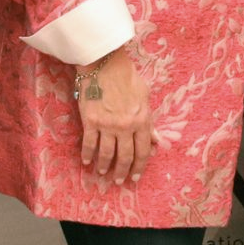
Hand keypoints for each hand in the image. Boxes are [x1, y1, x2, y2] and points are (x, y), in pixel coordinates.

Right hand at [76, 48, 154, 186]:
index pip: (143, 150)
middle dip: (123, 171)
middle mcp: (126, 126)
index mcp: (142, 120)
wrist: (105, 64)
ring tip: (103, 173)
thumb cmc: (127, 77)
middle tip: (119, 180)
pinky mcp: (91, 121)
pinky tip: (87, 161)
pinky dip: (88, 154)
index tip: (136, 177)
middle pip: (126, 156)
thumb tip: (157, 141)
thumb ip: (150, 121)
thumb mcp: (145, 97)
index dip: (140, 166)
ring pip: (107, 153)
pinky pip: (89, 143)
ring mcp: (107, 125)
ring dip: (105, 166)